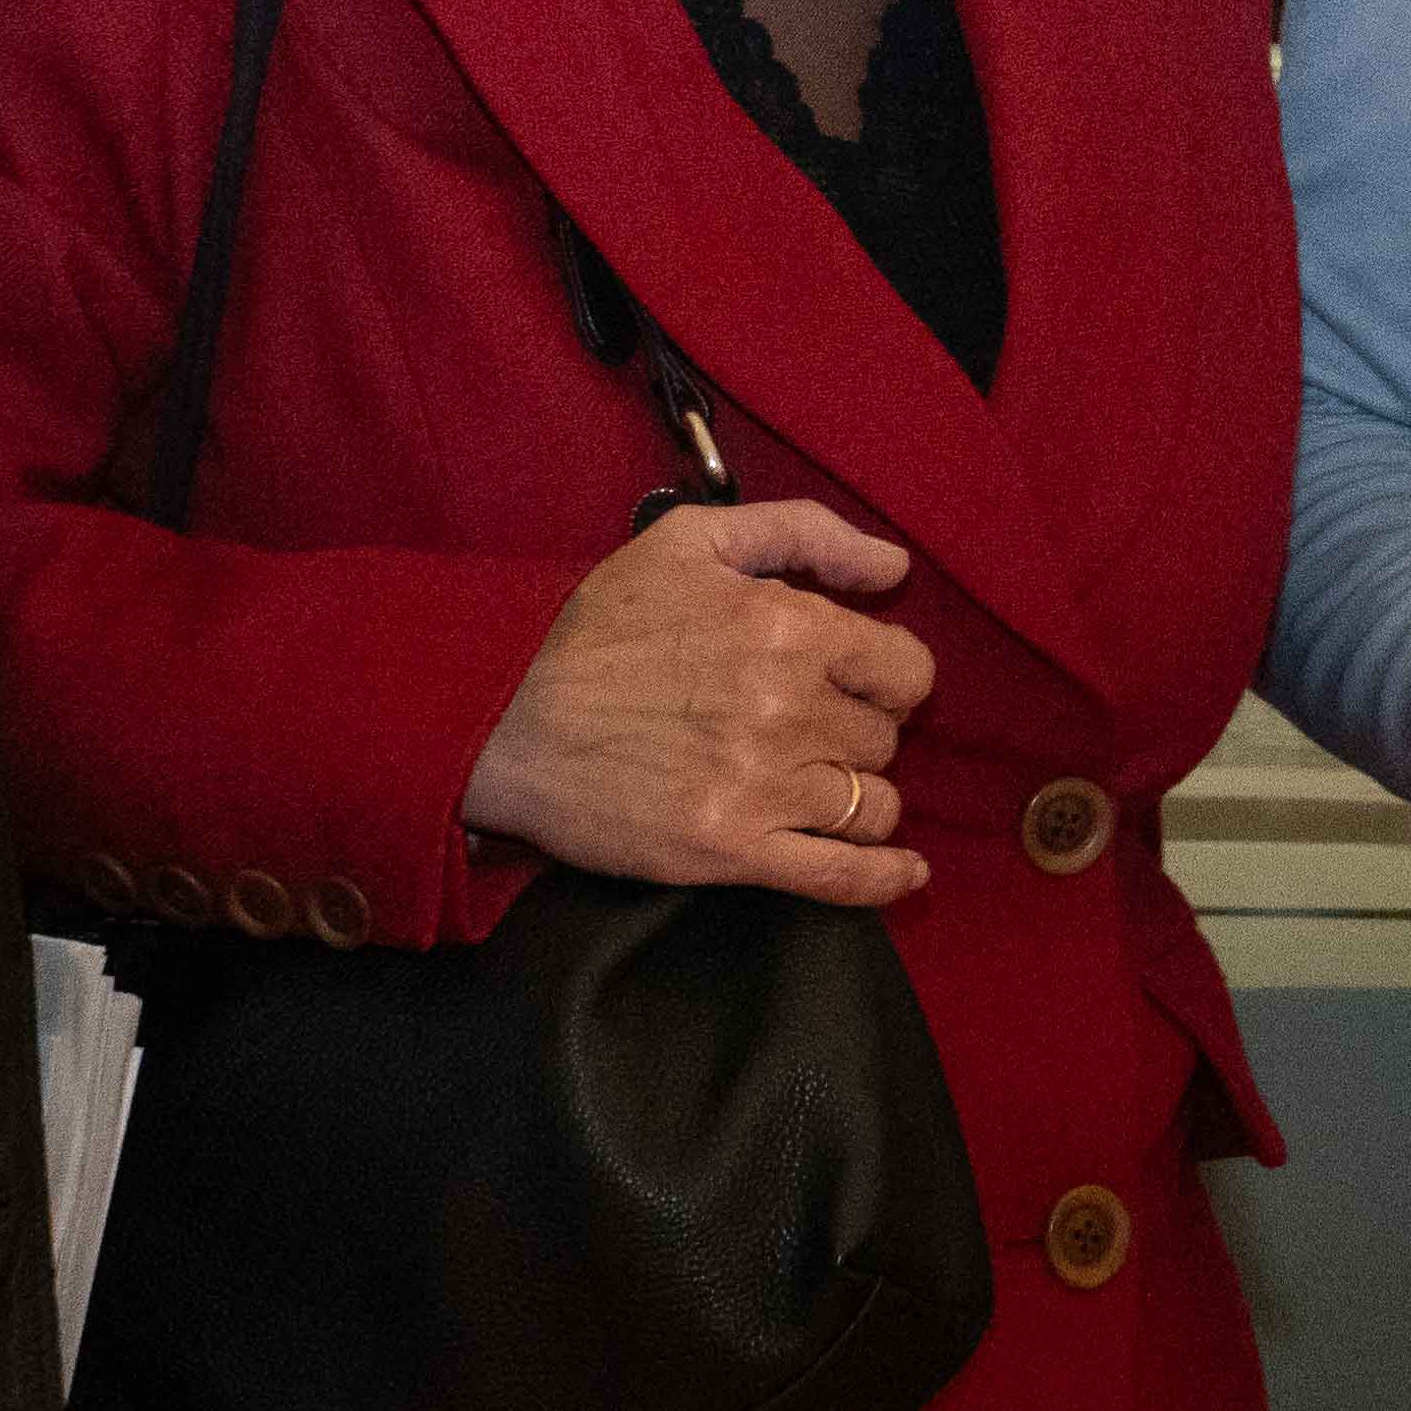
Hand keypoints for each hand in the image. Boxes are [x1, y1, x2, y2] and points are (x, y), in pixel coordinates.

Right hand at [461, 501, 935, 905]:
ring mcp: (765, 787)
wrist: (503, 721)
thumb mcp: (690, 542)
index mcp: (788, 627)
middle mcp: (789, 709)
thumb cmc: (596, 627)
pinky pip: (844, 876)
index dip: (886, 675)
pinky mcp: (734, 852)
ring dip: (859, 797)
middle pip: (885, 738)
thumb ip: (804, 533)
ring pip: (873, 805)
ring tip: (820, 787)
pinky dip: (886, 878)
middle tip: (812, 730)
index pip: (905, 668)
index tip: (853, 682)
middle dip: (858, 732)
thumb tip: (895, 568)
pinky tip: (906, 872)